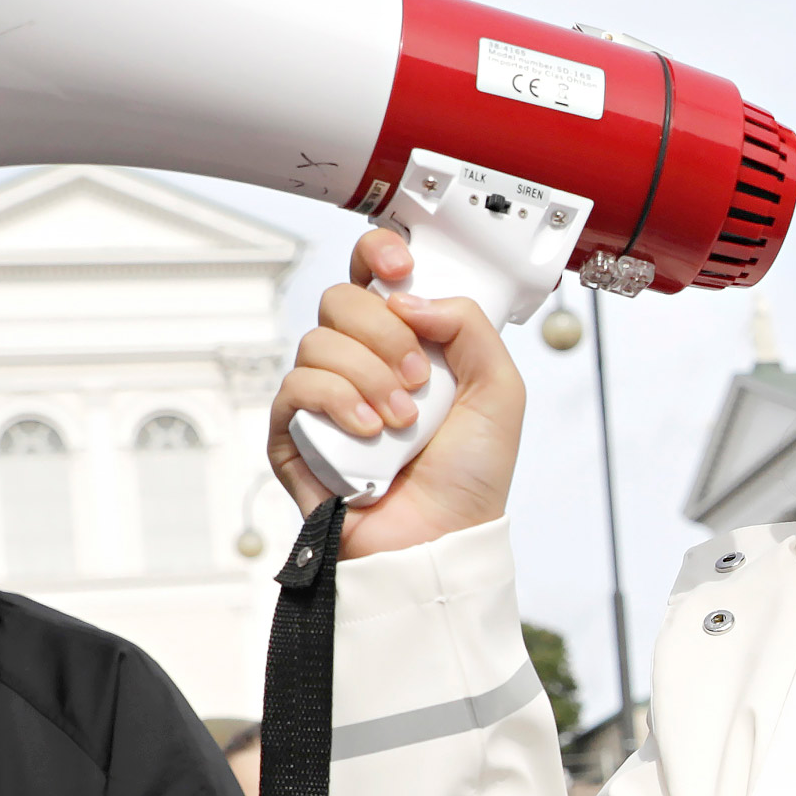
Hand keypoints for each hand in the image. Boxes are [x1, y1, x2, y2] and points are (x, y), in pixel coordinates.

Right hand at [268, 228, 526, 560]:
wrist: (440, 541)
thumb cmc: (469, 479)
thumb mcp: (500, 390)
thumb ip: (470, 326)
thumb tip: (411, 297)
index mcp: (406, 342)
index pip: (373, 274)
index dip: (378, 255)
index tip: (401, 270)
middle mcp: (361, 361)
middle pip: (341, 298)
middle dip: (385, 331)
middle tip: (418, 377)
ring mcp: (326, 395)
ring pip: (320, 341)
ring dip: (370, 377)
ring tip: (402, 421)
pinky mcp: (295, 431)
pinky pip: (298, 385)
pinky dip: (339, 401)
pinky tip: (368, 432)